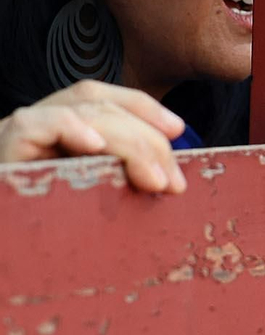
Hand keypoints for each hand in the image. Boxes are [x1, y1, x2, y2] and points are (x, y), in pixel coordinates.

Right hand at [0, 80, 187, 192]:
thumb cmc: (40, 234)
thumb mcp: (88, 200)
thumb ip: (116, 179)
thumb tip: (169, 178)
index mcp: (56, 133)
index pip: (100, 99)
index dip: (142, 107)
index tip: (178, 130)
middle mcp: (36, 127)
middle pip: (97, 106)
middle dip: (145, 136)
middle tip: (172, 180)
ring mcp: (14, 134)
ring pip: (78, 111)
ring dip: (127, 142)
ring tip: (153, 179)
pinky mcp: (2, 146)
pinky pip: (34, 125)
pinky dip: (70, 128)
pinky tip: (97, 145)